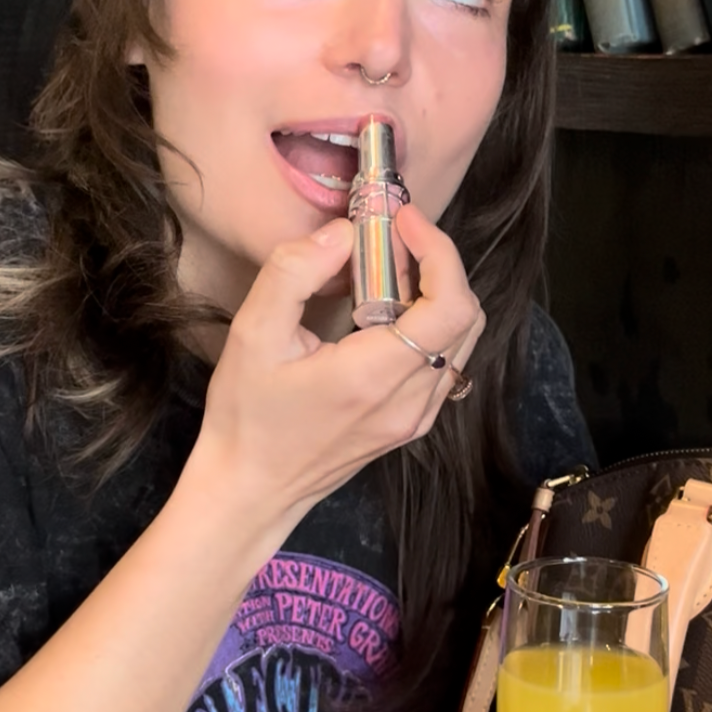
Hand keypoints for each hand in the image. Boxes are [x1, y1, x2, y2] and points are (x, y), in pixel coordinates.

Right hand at [192, 201, 484, 527]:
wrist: (251, 491)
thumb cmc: (245, 417)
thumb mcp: (252, 336)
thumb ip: (294, 274)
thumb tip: (342, 234)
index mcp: (374, 377)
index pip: (450, 306)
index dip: (439, 252)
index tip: (404, 220)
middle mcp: (409, 401)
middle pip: (466, 317)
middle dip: (438, 265)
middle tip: (391, 239)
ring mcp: (417, 417)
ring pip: (462, 339)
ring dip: (437, 292)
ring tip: (386, 269)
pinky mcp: (412, 423)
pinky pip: (445, 362)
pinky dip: (430, 323)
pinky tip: (384, 311)